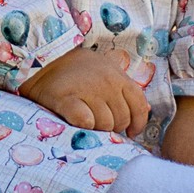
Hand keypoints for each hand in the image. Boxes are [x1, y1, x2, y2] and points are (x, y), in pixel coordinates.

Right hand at [18, 45, 149, 137]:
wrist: (47, 60)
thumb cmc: (80, 69)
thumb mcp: (108, 72)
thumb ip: (126, 89)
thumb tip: (146, 110)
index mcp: (119, 77)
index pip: (138, 106)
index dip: (137, 123)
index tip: (129, 132)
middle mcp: (106, 83)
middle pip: (121, 119)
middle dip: (114, 128)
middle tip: (101, 125)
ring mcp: (87, 90)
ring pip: (105, 124)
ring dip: (98, 129)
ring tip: (89, 122)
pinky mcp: (66, 99)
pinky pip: (85, 121)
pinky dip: (85, 125)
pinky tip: (79, 121)